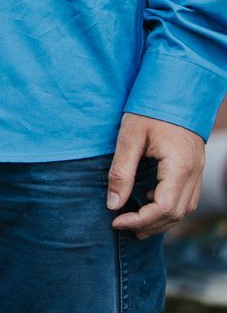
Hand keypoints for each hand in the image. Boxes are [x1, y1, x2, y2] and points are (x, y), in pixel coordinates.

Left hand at [107, 113, 205, 233]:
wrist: (175, 88)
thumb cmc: (150, 109)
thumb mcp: (129, 137)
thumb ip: (121, 172)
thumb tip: (113, 205)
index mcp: (179, 166)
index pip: (163, 208)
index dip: (139, 220)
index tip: (115, 220)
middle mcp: (194, 172)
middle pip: (176, 214)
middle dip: (149, 225)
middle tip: (122, 224)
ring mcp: (198, 170)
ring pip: (185, 209)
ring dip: (161, 220)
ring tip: (135, 222)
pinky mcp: (196, 166)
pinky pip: (188, 198)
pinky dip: (170, 207)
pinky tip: (149, 201)